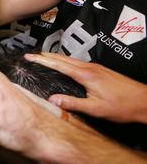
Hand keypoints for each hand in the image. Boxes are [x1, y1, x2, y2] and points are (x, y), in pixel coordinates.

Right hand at [25, 52, 146, 123]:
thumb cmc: (123, 107)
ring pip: (70, 59)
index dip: (42, 60)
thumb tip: (52, 100)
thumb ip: (73, 104)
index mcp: (86, 75)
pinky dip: (65, 62)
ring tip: (43, 58)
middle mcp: (91, 68)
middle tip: (31, 55)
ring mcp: (97, 68)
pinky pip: (78, 62)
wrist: (145, 102)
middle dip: (45, 55)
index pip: (58, 64)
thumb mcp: (95, 109)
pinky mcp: (101, 71)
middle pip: (62, 58)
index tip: (29, 57)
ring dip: (55, 57)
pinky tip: (64, 66)